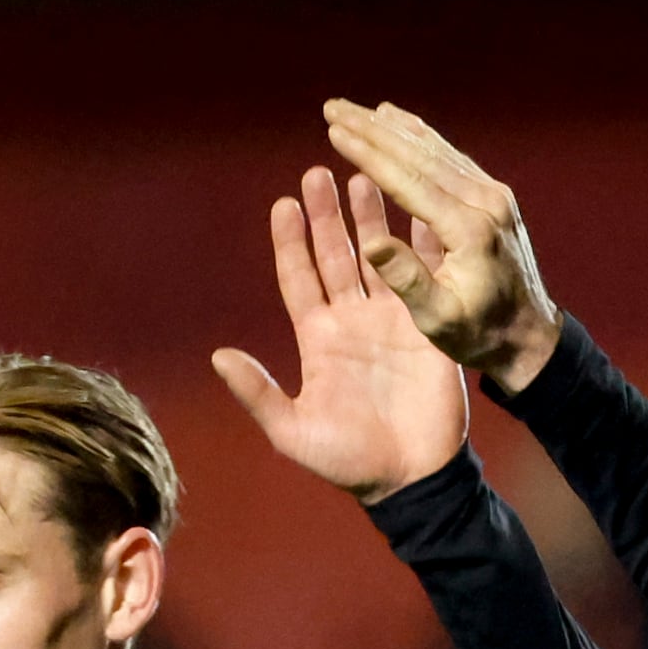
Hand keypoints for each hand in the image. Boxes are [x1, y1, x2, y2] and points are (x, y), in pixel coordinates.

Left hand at [211, 166, 473, 501]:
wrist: (410, 478)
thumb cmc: (348, 460)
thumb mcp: (292, 431)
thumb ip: (257, 391)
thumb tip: (218, 356)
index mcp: (318, 339)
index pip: (299, 278)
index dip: (290, 242)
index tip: (283, 203)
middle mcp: (351, 321)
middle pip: (336, 255)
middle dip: (327, 214)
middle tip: (319, 170)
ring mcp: (392, 319)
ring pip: (377, 256)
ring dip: (371, 217)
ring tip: (364, 175)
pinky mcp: (429, 325)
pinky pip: (423, 275)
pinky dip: (420, 243)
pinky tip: (419, 208)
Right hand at [319, 99, 565, 392]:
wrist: (531, 336)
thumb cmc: (480, 336)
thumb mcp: (440, 321)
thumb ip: (407, 280)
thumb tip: (371, 242)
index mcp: (469, 231)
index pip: (410, 180)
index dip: (369, 154)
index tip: (334, 131)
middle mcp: (486, 202)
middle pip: (421, 153)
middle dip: (372, 128)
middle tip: (333, 106)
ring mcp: (494, 195)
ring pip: (437, 148)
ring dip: (394, 127)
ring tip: (358, 110)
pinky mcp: (495, 197)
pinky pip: (451, 157)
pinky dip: (420, 138)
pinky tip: (399, 125)